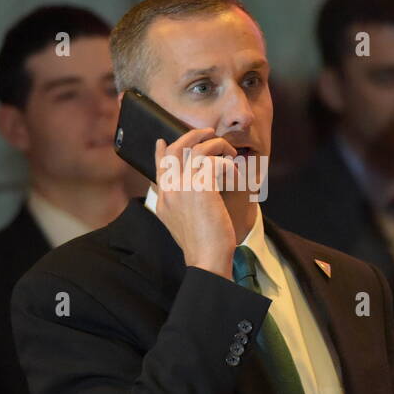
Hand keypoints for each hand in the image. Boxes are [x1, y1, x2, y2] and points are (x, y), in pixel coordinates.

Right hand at [152, 127, 237, 278]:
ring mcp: (183, 188)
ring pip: (198, 150)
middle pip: (176, 150)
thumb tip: (184, 190)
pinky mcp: (201, 188)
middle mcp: (170, 190)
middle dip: (193, 136)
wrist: (206, 259)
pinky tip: (234, 173)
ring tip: (229, 151)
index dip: (161, 151)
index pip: (159, 167)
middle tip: (208, 133)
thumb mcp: (179, 223)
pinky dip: (227, 164)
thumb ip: (178, 204)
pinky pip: (214, 162)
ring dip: (217, 146)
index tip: (162, 141)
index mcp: (163, 199)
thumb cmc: (200, 245)